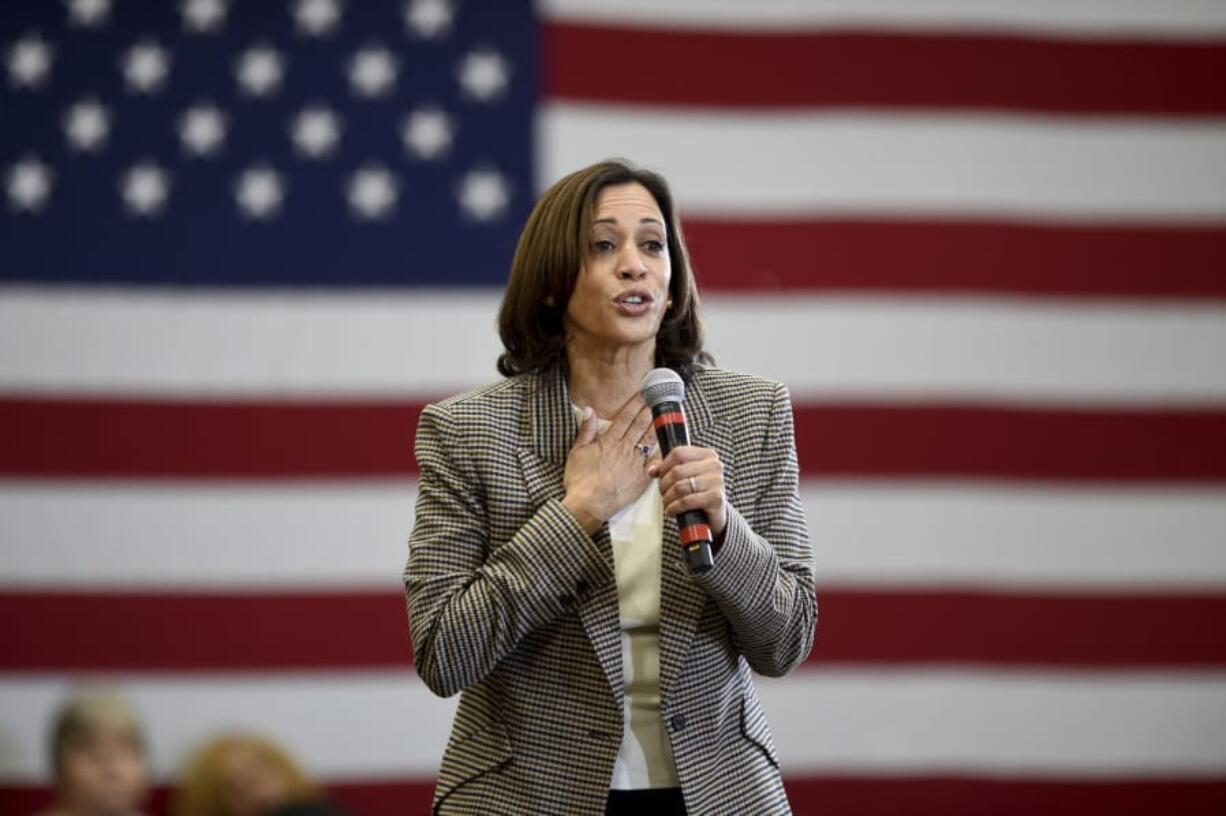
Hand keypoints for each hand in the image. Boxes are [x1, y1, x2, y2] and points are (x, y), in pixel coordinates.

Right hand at [562, 395, 658, 533]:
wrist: (589, 504)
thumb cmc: (580, 480)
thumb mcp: (577, 451)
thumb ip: (586, 430)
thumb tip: (589, 410)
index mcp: (609, 441)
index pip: (625, 417)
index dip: (636, 403)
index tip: (644, 393)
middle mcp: (624, 449)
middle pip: (640, 425)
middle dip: (650, 410)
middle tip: (659, 398)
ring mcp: (635, 463)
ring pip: (649, 440)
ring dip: (656, 425)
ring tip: (664, 414)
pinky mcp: (641, 478)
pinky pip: (655, 462)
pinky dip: (662, 452)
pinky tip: (668, 444)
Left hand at [649, 445, 726, 538]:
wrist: (715, 514)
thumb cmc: (698, 492)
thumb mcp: (683, 477)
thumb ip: (665, 469)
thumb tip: (652, 470)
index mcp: (707, 455)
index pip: (678, 453)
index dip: (664, 466)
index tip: (660, 476)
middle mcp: (714, 465)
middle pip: (677, 471)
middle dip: (664, 485)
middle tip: (663, 493)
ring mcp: (717, 481)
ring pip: (680, 487)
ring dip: (668, 498)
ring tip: (667, 504)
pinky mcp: (716, 498)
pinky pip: (686, 501)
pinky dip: (674, 507)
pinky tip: (671, 511)